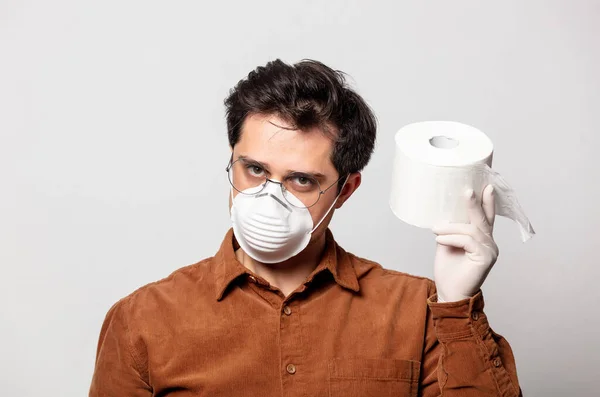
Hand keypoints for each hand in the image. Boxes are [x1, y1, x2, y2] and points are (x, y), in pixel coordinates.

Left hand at [432, 185, 498, 301]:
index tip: (486, 186)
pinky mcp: (486, 258)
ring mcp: (490, 251)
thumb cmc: (449, 270)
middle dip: (474, 204)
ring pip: (471, 230)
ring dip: (451, 227)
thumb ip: (451, 230)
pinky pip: (468, 241)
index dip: (487, 202)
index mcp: (482, 239)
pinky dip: (452, 238)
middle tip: (467, 191)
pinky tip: (440, 239)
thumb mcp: (447, 244)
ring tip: (435, 229)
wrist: (449, 293)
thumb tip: (445, 213)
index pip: (486, 217)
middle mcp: (490, 243)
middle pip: (482, 220)